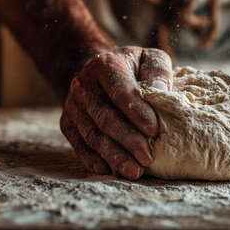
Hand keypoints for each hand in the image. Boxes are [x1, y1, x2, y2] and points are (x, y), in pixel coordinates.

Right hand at [60, 46, 172, 179]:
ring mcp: (73, 106)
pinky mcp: (67, 123)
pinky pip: (80, 145)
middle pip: (105, 117)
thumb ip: (158, 71)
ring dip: (114, 155)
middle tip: (148, 158)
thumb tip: (162, 91)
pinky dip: (94, 160)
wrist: (94, 70)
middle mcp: (84, 85)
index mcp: (106, 65)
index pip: (121, 91)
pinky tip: (110, 170)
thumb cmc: (131, 67)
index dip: (137, 112)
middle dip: (128, 140)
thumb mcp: (148, 58)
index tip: (154, 130)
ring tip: (135, 171)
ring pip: (92, 135)